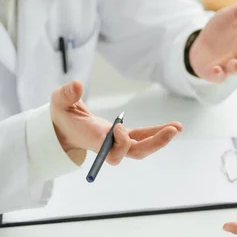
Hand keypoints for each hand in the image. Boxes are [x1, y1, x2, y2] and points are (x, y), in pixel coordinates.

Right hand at [50, 81, 182, 164]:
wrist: (65, 130)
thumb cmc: (62, 116)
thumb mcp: (59, 102)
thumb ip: (66, 94)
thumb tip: (77, 85)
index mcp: (94, 139)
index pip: (113, 150)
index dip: (120, 143)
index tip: (119, 128)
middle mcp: (109, 145)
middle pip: (135, 152)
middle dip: (154, 143)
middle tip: (171, 132)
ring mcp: (119, 143)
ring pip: (142, 146)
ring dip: (160, 138)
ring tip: (177, 127)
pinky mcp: (125, 137)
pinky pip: (144, 136)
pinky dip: (158, 132)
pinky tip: (174, 126)